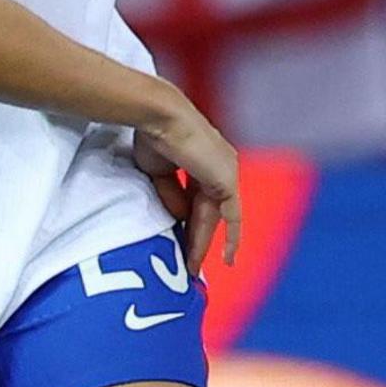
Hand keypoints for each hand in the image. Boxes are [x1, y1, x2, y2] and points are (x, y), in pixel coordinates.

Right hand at [135, 103, 245, 274]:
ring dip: (202, 242)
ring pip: (214, 217)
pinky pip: (231, 217)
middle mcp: (220, 166)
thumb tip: (179, 217)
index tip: (181, 240)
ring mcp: (227, 173)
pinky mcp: (228, 182)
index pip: (197, 197)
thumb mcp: (159, 173)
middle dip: (195, 237)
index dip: (189, 220)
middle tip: (186, 264)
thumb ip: (171, 195)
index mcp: (203, 160)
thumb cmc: (154, 137)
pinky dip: (231, 237)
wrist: (162, 119)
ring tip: (191, 268)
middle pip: (207, 210)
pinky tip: (228, 258)